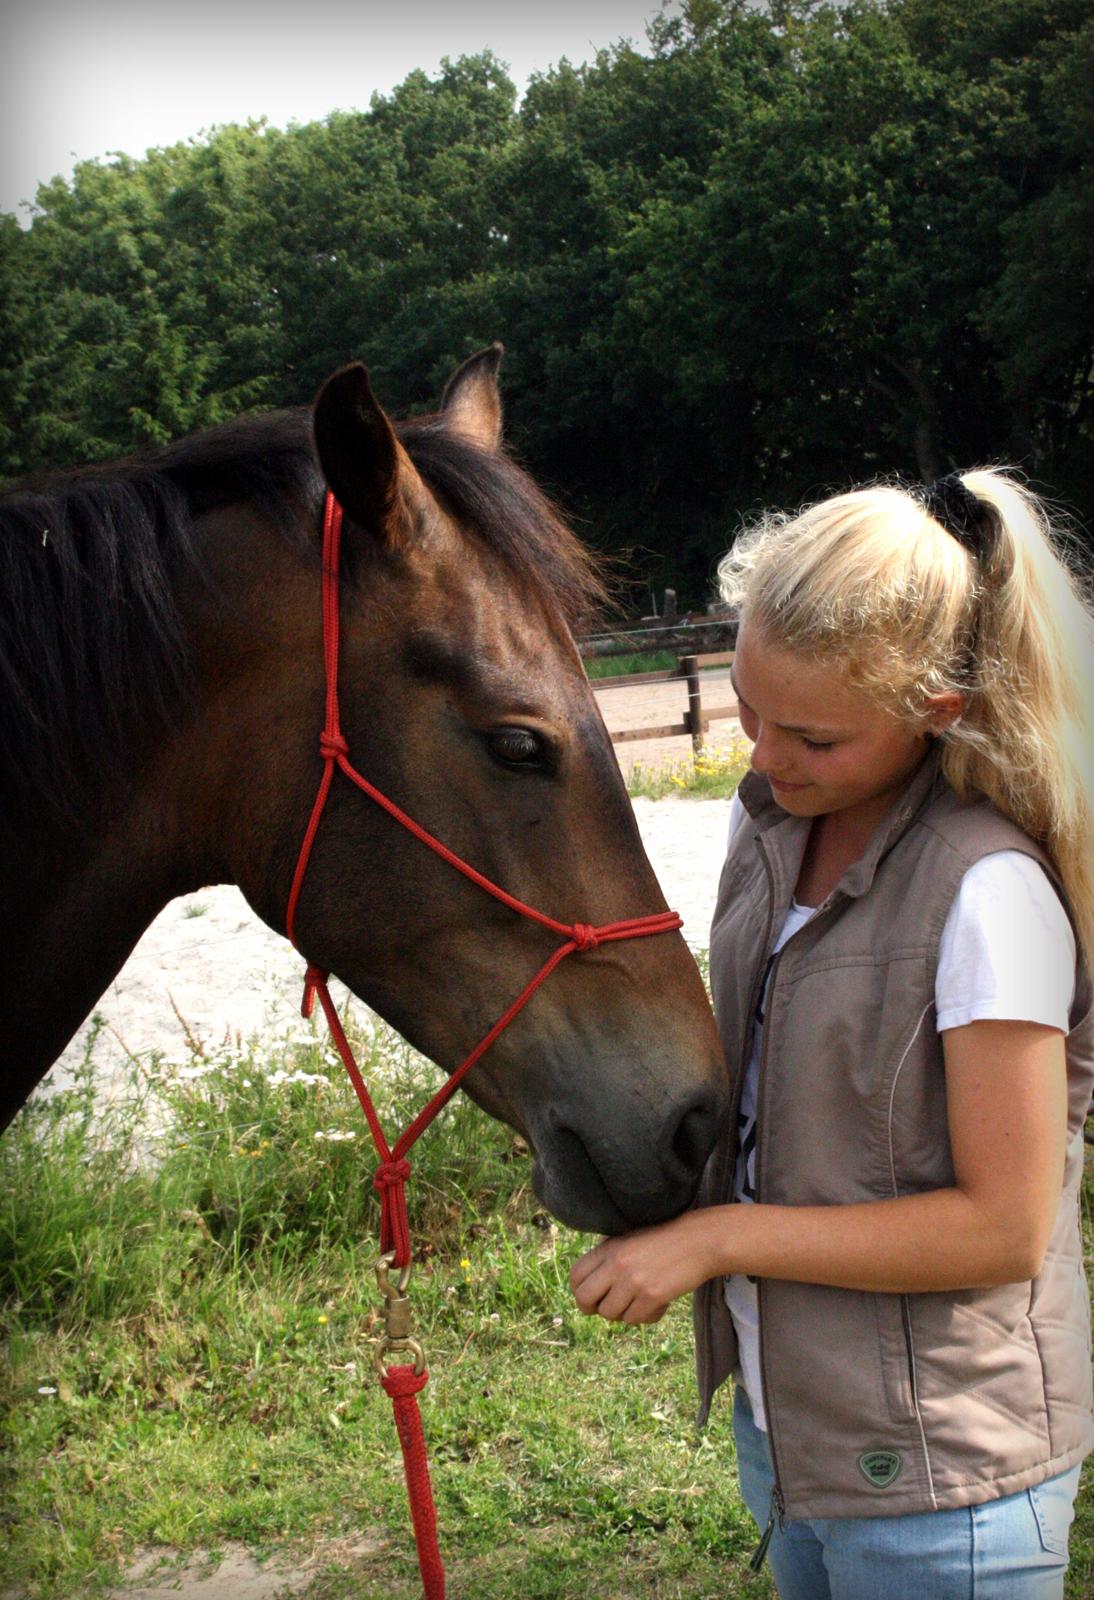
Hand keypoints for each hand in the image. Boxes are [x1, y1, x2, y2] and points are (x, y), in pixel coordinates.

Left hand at [569, 1210, 719, 1324]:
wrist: (700, 1241)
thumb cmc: (665, 1239)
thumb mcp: (630, 1239)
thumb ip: (609, 1258)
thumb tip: (588, 1285)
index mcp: (609, 1248)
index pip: (575, 1276)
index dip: (579, 1291)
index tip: (592, 1296)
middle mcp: (617, 1264)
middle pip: (584, 1299)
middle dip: (593, 1309)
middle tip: (608, 1307)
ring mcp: (633, 1281)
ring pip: (610, 1314)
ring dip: (623, 1312)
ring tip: (639, 1300)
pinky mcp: (652, 1296)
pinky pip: (634, 1319)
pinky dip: (644, 1316)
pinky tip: (658, 1302)